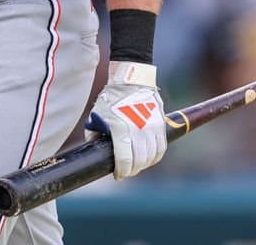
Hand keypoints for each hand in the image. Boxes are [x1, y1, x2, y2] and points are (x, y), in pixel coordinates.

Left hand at [84, 61, 166, 179]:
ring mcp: (151, 127)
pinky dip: (155, 156)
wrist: (131, 81)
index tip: (118, 175)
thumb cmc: (111, 99)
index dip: (121, 171)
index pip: (124, 160)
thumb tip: (94, 152)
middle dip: (132, 170)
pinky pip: (161, 148)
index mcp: (120, 129)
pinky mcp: (161, 125)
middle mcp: (138, 129)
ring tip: (137, 165)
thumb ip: (94, 135)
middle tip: (127, 171)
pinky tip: (148, 158)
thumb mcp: (96, 116)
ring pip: (151, 156)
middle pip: (139, 161)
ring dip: (144, 164)